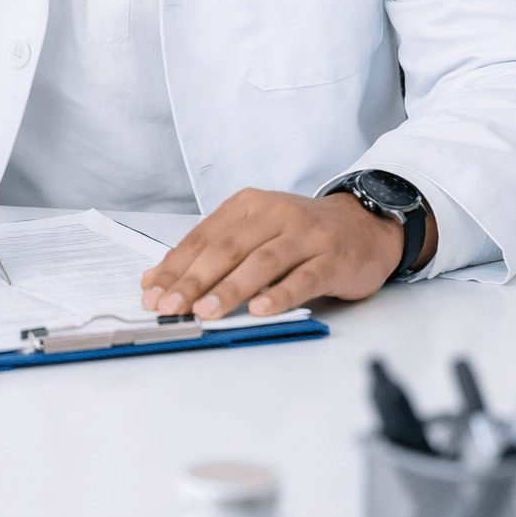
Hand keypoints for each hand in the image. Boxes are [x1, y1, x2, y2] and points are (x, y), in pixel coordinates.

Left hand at [139, 189, 435, 318]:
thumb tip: (158, 278)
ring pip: (262, 262)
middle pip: (227, 248)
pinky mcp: (333, 259)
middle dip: (193, 280)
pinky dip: (280, 294)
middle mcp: (275, 214)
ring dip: (230, 289)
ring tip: (205, 311)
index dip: (176, 266)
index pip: (204, 237)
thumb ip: (211, 252)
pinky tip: (261, 310)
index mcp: (249, 205)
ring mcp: (306, 236)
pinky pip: (303, 278)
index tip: (152, 293)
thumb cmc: (300, 233)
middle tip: (170, 307)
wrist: (363, 225)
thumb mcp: (254, 232)